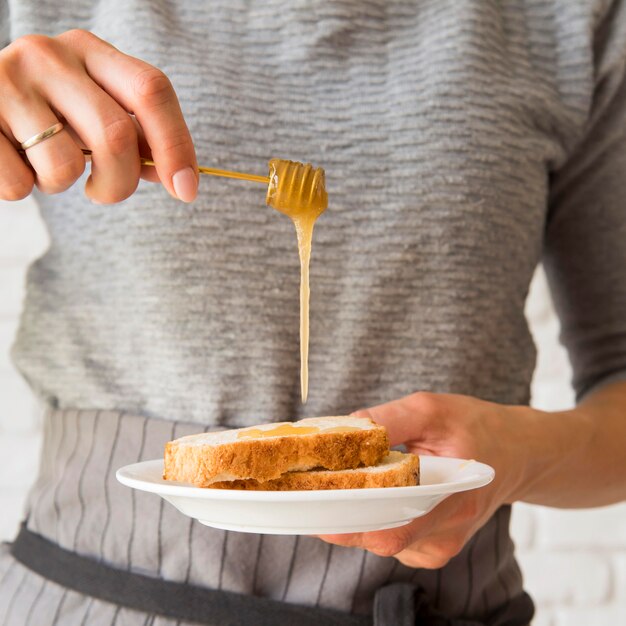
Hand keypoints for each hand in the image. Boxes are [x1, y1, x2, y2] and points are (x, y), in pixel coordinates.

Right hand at [0, 30, 197, 202]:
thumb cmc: (44, 115)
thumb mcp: (91, 112)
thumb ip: (133, 138)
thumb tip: (181, 180)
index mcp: (89, 50)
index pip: (152, 90)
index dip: (177, 145)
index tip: (186, 190)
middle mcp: (48, 55)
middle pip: (117, 134)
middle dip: (120, 183)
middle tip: (104, 192)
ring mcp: (6, 80)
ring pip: (65, 166)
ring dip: (61, 185)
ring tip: (42, 163)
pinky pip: (18, 183)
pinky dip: (22, 188)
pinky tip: (12, 161)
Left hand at [318, 392, 531, 567]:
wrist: (514, 453)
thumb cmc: (477, 427)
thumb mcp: (434, 410)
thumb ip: (391, 420)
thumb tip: (346, 429)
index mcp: (454, 501)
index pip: (392, 530)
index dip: (348, 519)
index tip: (315, 499)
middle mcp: (445, 536)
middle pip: (375, 537)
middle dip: (341, 510)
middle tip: (312, 482)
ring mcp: (437, 547)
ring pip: (375, 539)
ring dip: (354, 511)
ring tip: (343, 479)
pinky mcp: (428, 548)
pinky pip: (385, 537)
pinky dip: (369, 515)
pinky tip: (371, 490)